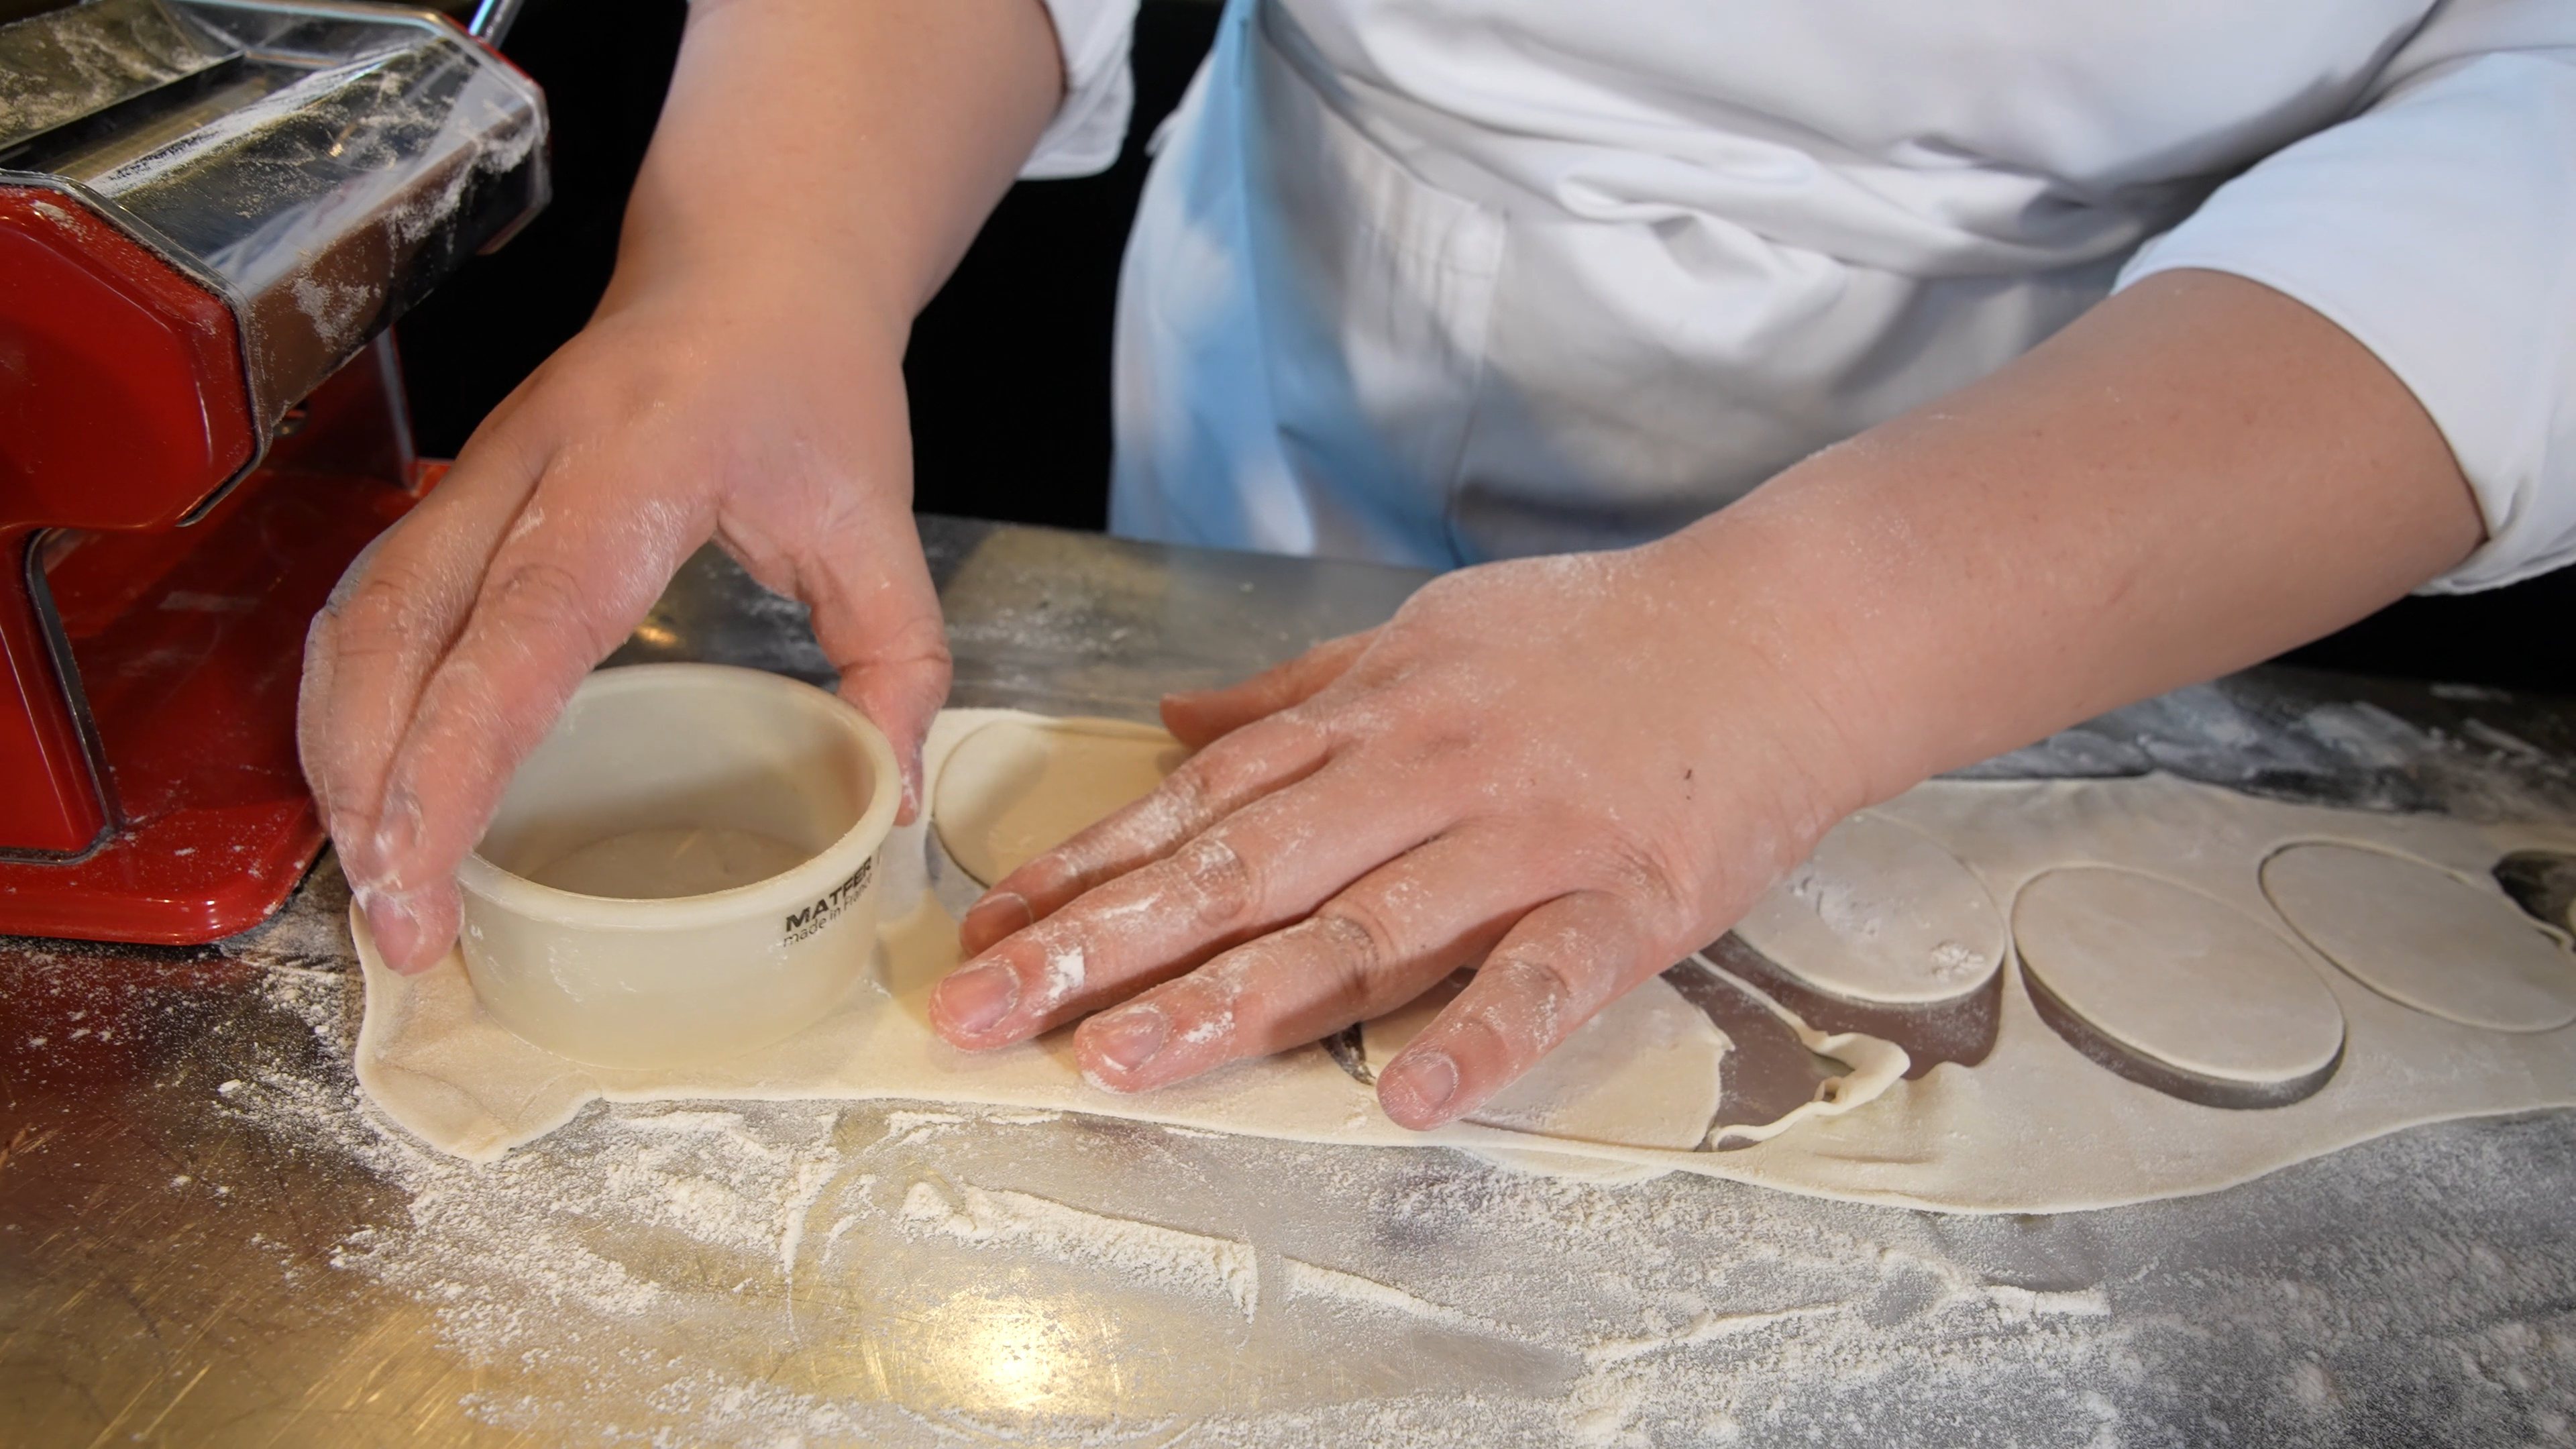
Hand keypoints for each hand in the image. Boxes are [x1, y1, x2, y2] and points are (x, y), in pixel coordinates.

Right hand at [299, 274, 947, 973]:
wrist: (752, 267)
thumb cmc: (812, 387)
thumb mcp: (880, 520)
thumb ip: (897, 660)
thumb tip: (888, 800)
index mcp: (635, 469)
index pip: (523, 627)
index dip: (455, 755)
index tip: (421, 867)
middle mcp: (526, 466)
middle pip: (403, 632)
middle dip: (376, 786)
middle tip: (398, 925)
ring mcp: (475, 472)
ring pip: (363, 618)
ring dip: (346, 753)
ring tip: (373, 881)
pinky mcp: (454, 493)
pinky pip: (373, 603)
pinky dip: (354, 704)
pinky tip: (366, 787)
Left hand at [918, 271, 2484, 1130]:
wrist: (1786, 625)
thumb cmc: (1599, 636)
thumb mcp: (1429, 633)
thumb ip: (1298, 693)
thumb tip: (1171, 723)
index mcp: (1375, 713)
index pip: (1204, 800)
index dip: (1090, 866)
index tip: (988, 927)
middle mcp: (1425, 774)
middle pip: (1242, 868)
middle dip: (1102, 944)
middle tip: (984, 1013)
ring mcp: (1524, 838)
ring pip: (1361, 926)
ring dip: (1235, 999)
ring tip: (1122, 1061)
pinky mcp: (1628, 897)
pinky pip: (1543, 976)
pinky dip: (1478, 1033)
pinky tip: (1404, 1098)